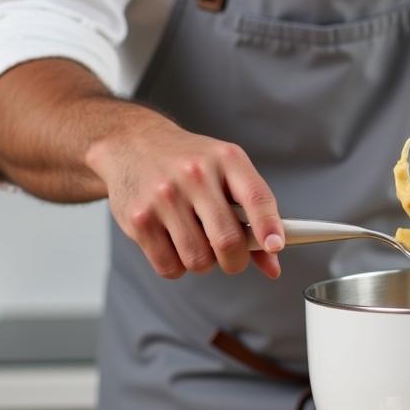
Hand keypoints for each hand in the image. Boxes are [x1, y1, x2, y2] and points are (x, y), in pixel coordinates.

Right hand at [87, 116, 284, 279]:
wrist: (133, 143)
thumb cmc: (189, 162)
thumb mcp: (227, 172)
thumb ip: (254, 215)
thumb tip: (273, 263)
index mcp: (227, 159)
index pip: (256, 197)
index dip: (270, 226)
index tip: (276, 246)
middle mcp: (195, 175)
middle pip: (227, 240)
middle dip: (236, 261)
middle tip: (232, 257)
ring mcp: (164, 197)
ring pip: (198, 260)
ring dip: (204, 263)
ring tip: (198, 241)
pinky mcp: (139, 219)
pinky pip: (169, 267)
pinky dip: (178, 266)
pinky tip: (175, 244)